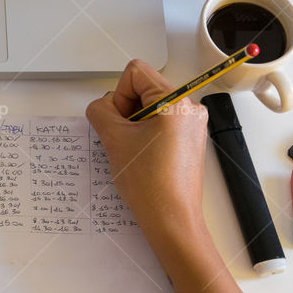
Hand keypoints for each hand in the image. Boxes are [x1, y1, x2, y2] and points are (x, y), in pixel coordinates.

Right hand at [86, 60, 209, 247]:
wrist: (171, 220)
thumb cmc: (149, 183)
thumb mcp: (114, 139)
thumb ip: (101, 111)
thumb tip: (102, 106)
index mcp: (176, 100)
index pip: (135, 73)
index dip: (119, 97)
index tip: (122, 125)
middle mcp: (189, 107)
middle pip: (143, 88)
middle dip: (126, 111)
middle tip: (125, 140)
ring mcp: (191, 124)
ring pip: (149, 108)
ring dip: (134, 125)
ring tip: (135, 152)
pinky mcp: (189, 140)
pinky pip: (160, 123)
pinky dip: (145, 135)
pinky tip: (143, 158)